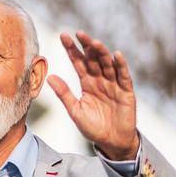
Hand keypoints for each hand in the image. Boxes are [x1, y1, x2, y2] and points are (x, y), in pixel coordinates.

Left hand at [48, 31, 138, 161]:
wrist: (112, 142)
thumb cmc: (93, 127)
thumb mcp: (75, 111)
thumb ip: (64, 94)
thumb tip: (49, 77)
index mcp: (87, 83)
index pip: (78, 62)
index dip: (72, 49)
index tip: (64, 36)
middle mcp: (100, 80)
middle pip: (93, 59)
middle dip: (87, 46)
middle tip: (80, 33)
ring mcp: (114, 84)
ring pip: (107, 64)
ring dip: (102, 53)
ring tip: (95, 43)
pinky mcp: (126, 92)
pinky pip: (123, 76)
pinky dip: (121, 65)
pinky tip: (116, 55)